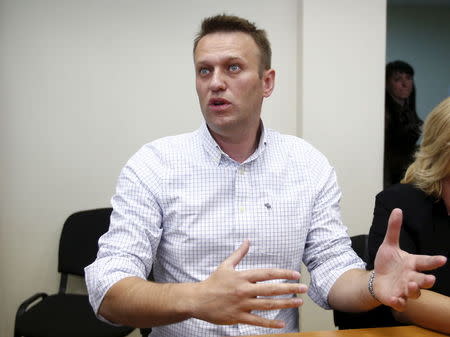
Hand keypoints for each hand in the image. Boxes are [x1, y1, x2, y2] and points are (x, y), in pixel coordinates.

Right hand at [191, 240, 306, 328]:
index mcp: (242, 276)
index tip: (295, 274)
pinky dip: (270, 323)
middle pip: (271, 289)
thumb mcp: (226, 265)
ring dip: (285, 304)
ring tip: (298, 303)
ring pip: (267, 305)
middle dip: (289, 288)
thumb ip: (239, 254)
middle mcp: (244, 290)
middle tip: (304, 288)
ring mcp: (242, 304)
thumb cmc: (213, 282)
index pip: (266, 273)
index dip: (282, 273)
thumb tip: (248, 241)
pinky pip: (257, 321)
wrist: (197, 300)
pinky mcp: (239, 317)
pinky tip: (282, 324)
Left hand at [373, 208, 446, 310]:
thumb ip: (394, 229)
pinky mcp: (395, 299)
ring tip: (409, 285)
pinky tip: (395, 299)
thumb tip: (397, 210)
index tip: (442, 259)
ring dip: (413, 290)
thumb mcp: (389, 245)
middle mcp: (411, 277)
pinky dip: (398, 302)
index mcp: (412, 264)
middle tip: (431, 278)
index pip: (425, 261)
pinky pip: (399, 303)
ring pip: (414, 293)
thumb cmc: (388, 263)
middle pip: (422, 280)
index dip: (434, 261)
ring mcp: (404, 289)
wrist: (377, 280)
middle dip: (427, 280)